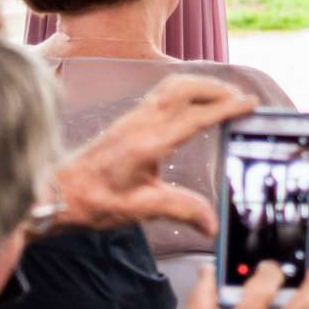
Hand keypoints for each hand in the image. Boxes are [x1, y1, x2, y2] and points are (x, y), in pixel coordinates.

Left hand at [50, 73, 256, 234]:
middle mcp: (142, 123)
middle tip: (242, 98)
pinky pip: (162, 91)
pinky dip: (186, 88)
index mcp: (148, 143)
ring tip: (223, 95)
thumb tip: (212, 223)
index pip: (195, 116)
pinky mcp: (128, 118)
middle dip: (218, 89)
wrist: (59, 192)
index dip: (226, 107)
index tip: (250, 103)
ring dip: (202, 84)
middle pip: (186, 89)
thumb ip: (181, 210)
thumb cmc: (95, 201)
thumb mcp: (141, 209)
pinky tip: (193, 99)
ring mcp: (133, 117)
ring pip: (173, 85)